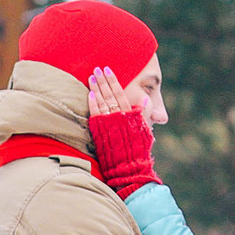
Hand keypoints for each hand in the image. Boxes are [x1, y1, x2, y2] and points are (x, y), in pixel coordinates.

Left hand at [85, 66, 158, 198]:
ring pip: (101, 102)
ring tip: (91, 76)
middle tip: (97, 68)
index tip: (108, 69)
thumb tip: (144, 99)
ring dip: (95, 88)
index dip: (114, 80)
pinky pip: (95, 114)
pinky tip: (89, 94)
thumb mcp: (144, 130)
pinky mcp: (100, 132)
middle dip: (102, 80)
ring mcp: (109, 124)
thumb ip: (142, 114)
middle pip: (109, 94)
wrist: (128, 167)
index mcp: (130, 115)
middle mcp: (119, 117)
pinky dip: (92, 103)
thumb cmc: (138, 149)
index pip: (121, 93)